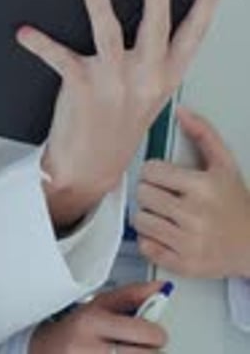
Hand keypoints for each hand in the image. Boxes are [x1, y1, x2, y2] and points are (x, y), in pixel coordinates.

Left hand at [16, 0, 226, 224]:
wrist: (90, 168)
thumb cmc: (118, 125)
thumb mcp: (149, 92)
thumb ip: (155, 56)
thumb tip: (155, 10)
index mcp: (165, 76)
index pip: (193, 33)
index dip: (206, 1)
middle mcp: (144, 77)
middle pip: (156, 26)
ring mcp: (113, 83)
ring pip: (108, 35)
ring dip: (98, 5)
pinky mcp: (82, 88)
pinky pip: (60, 58)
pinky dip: (40, 43)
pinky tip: (26, 32)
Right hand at [29, 282, 167, 352]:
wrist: (46, 352)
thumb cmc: (77, 329)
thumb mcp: (100, 304)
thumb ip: (133, 295)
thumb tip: (162, 289)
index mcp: (93, 321)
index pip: (144, 331)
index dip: (156, 333)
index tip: (154, 333)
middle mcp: (90, 349)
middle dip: (150, 352)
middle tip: (141, 346)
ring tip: (128, 353)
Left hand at [134, 106, 249, 278]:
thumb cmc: (236, 204)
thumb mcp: (225, 164)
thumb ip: (203, 133)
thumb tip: (181, 111)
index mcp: (202, 187)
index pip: (150, 171)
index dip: (154, 172)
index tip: (163, 177)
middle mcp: (193, 215)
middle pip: (143, 194)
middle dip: (150, 192)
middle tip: (164, 195)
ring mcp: (188, 243)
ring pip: (141, 220)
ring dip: (149, 215)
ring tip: (164, 213)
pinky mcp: (183, 264)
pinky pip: (146, 246)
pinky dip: (151, 240)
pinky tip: (165, 233)